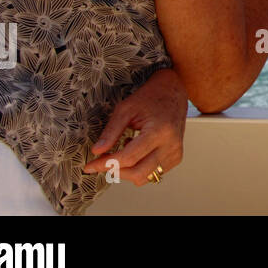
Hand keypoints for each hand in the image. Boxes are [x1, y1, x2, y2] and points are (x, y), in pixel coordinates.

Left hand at [83, 67, 187, 186]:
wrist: (174, 91)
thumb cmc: (151, 97)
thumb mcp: (126, 109)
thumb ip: (111, 131)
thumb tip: (97, 151)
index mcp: (159, 131)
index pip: (128, 158)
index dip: (106, 164)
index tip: (90, 166)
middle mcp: (171, 144)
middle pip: (137, 173)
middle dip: (115, 171)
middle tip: (102, 162)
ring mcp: (175, 152)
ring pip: (145, 177)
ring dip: (128, 171)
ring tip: (123, 151)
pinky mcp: (176, 157)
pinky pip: (154, 173)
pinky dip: (140, 168)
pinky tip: (137, 152)